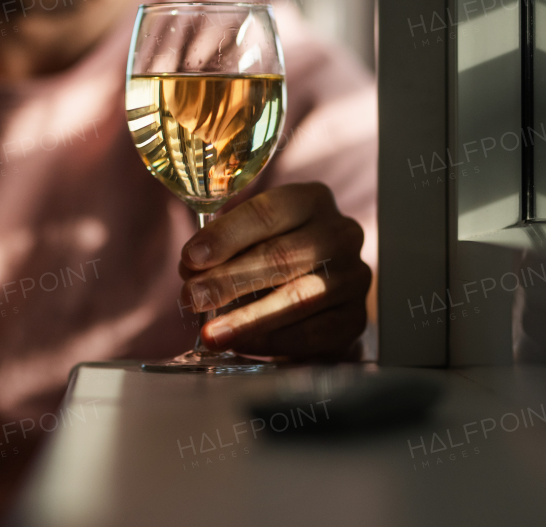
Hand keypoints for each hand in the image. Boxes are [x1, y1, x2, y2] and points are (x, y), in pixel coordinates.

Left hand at [179, 182, 371, 360]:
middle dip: (229, 280)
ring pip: (297, 298)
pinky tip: (242, 345)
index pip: (266, 213)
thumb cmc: (277, 253)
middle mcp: (340, 233)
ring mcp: (353, 276)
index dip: (225, 236)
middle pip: (280, 256)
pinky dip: (272, 341)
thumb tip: (192, 270)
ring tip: (212, 332)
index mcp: (311, 200)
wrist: (320, 289)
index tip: (191, 258)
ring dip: (247, 318)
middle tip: (192, 297)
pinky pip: (312, 334)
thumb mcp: (254, 235)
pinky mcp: (355, 317)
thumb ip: (225, 246)